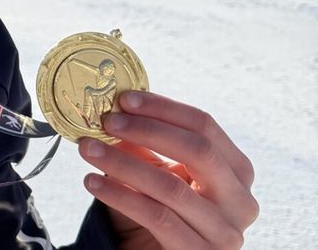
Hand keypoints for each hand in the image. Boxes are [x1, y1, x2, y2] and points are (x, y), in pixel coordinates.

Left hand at [79, 91, 257, 249]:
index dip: (164, 108)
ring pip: (171, 186)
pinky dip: (119, 195)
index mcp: (236, 170)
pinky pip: (155, 216)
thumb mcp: (159, 172)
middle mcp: (240, 200)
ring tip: (88, 149)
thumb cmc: (163, 209)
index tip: (124, 99)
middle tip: (108, 121)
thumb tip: (115, 108)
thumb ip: (146, 143)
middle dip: (148, 130)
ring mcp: (225, 231)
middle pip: (198, 151)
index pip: (205, 126)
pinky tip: (92, 181)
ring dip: (122, 163)